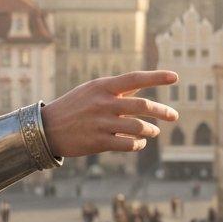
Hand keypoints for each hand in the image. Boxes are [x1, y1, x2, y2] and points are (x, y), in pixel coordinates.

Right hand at [40, 70, 178, 158]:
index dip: (156, 77)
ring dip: (150, 131)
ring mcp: (101, 123)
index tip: (174, 77)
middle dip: (162, 111)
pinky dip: (138, 144)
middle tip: (173, 116)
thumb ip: (117, 90)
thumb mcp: (92, 91)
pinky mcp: (98, 142)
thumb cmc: (73, 107)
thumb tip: (142, 85)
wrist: (47, 129)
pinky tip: (139, 143)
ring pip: (138, 127)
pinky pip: (128, 144)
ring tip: (153, 132)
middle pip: (142, 106)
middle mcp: (103, 103)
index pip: (134, 78)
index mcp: (102, 87)